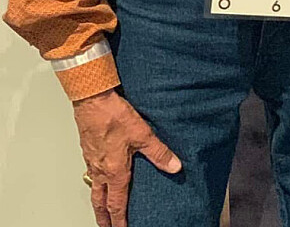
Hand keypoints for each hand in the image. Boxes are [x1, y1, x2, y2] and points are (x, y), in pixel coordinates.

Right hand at [73, 89, 181, 226]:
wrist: (93, 101)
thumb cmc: (113, 116)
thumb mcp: (143, 134)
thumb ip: (159, 152)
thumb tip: (174, 166)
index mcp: (114, 172)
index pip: (117, 204)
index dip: (120, 220)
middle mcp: (101, 170)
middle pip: (101, 202)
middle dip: (104, 218)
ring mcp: (92, 161)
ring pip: (94, 189)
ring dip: (98, 203)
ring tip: (101, 210)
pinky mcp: (88, 150)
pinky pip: (91, 174)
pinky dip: (95, 183)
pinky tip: (100, 178)